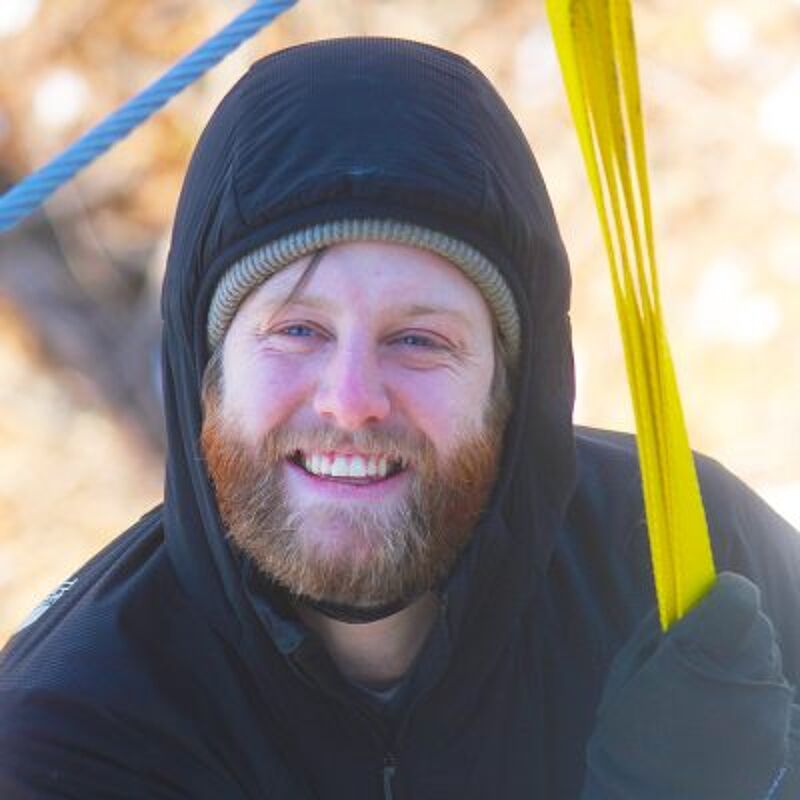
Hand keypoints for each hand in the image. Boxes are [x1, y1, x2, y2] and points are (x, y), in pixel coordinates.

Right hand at [582, 572, 799, 798]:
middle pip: (757, 626)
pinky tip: (722, 724)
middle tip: (697, 653)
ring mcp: (770, 717)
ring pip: (768, 662)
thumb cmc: (629, 743)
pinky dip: (753, 700)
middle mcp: (744, 681)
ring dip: (743, 665)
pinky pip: (774, 699)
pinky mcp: (782, 744)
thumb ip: (658, 630)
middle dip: (730, 630)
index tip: (702, 601)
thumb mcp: (625, 675)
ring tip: (706, 696)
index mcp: (697, 656)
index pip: (739, 595)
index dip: (721, 591)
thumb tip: (680, 599)